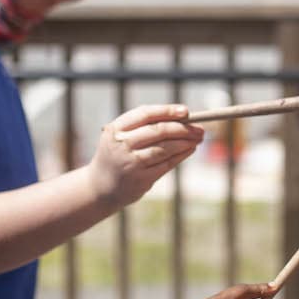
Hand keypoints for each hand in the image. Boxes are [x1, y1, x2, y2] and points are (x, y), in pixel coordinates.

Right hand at [87, 105, 203, 207]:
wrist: (99, 187)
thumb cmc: (117, 155)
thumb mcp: (121, 137)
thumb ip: (143, 126)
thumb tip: (182, 117)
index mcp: (116, 128)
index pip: (145, 114)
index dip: (167, 111)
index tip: (186, 111)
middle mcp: (122, 144)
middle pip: (158, 131)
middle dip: (182, 128)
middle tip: (199, 128)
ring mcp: (131, 162)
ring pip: (165, 148)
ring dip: (185, 142)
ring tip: (198, 138)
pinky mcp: (140, 179)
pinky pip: (166, 164)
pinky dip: (181, 155)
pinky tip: (189, 149)